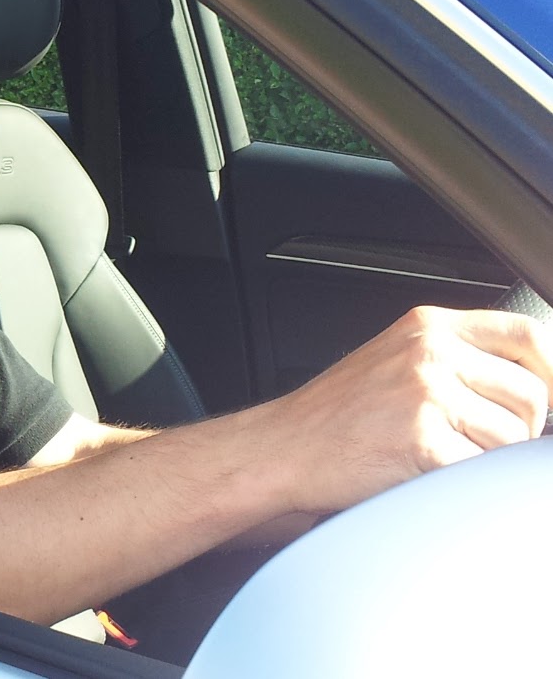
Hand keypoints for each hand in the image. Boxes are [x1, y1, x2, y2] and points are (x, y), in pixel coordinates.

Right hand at [266, 305, 551, 514]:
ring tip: (443, 456)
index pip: (528, 335)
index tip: (548, 401)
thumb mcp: (394, 358)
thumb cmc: (336, 413)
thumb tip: (533, 383)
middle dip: (518, 429)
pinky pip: (483, 469)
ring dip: (489, 458)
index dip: (552, 374)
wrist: (283, 447)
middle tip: (475, 441)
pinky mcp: (423, 440)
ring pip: (514, 438)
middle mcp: (430, 352)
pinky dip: (465, 482)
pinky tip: (429, 472)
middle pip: (531, 394)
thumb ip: (455, 358)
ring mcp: (426, 394)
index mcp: (428, 326)